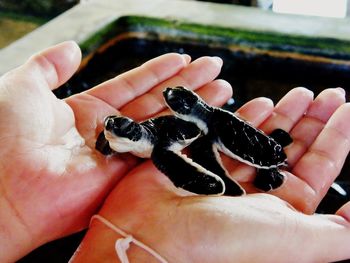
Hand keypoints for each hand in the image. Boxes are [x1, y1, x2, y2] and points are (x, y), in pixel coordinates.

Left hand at [0, 41, 228, 261]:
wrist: (3, 188)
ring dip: (194, 106)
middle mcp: (110, 132)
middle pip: (157, 102)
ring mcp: (121, 154)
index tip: (183, 58)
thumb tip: (73, 47)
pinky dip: (185, 135)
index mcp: (87, 110)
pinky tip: (207, 120)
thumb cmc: (4, 135)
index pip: (133, 85)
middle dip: (187, 84)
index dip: (158, 71)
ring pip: (166, 125)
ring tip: (223, 88)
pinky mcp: (128, 175)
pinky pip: (161, 150)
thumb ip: (49, 66)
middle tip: (215, 69)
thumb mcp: (23, 86)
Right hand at [72, 87, 349, 261]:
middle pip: (293, 147)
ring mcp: (228, 171)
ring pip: (262, 136)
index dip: (338, 137)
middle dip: (312, 120)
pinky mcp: (202, 157)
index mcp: (283, 209)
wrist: (153, 235)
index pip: (320, 166)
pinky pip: (228, 132)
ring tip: (300, 93)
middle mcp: (257, 190)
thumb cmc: (222, 241)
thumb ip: (335, 232)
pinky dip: (244, 116)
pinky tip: (259, 102)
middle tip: (328, 93)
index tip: (349, 109)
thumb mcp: (292, 238)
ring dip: (282, 114)